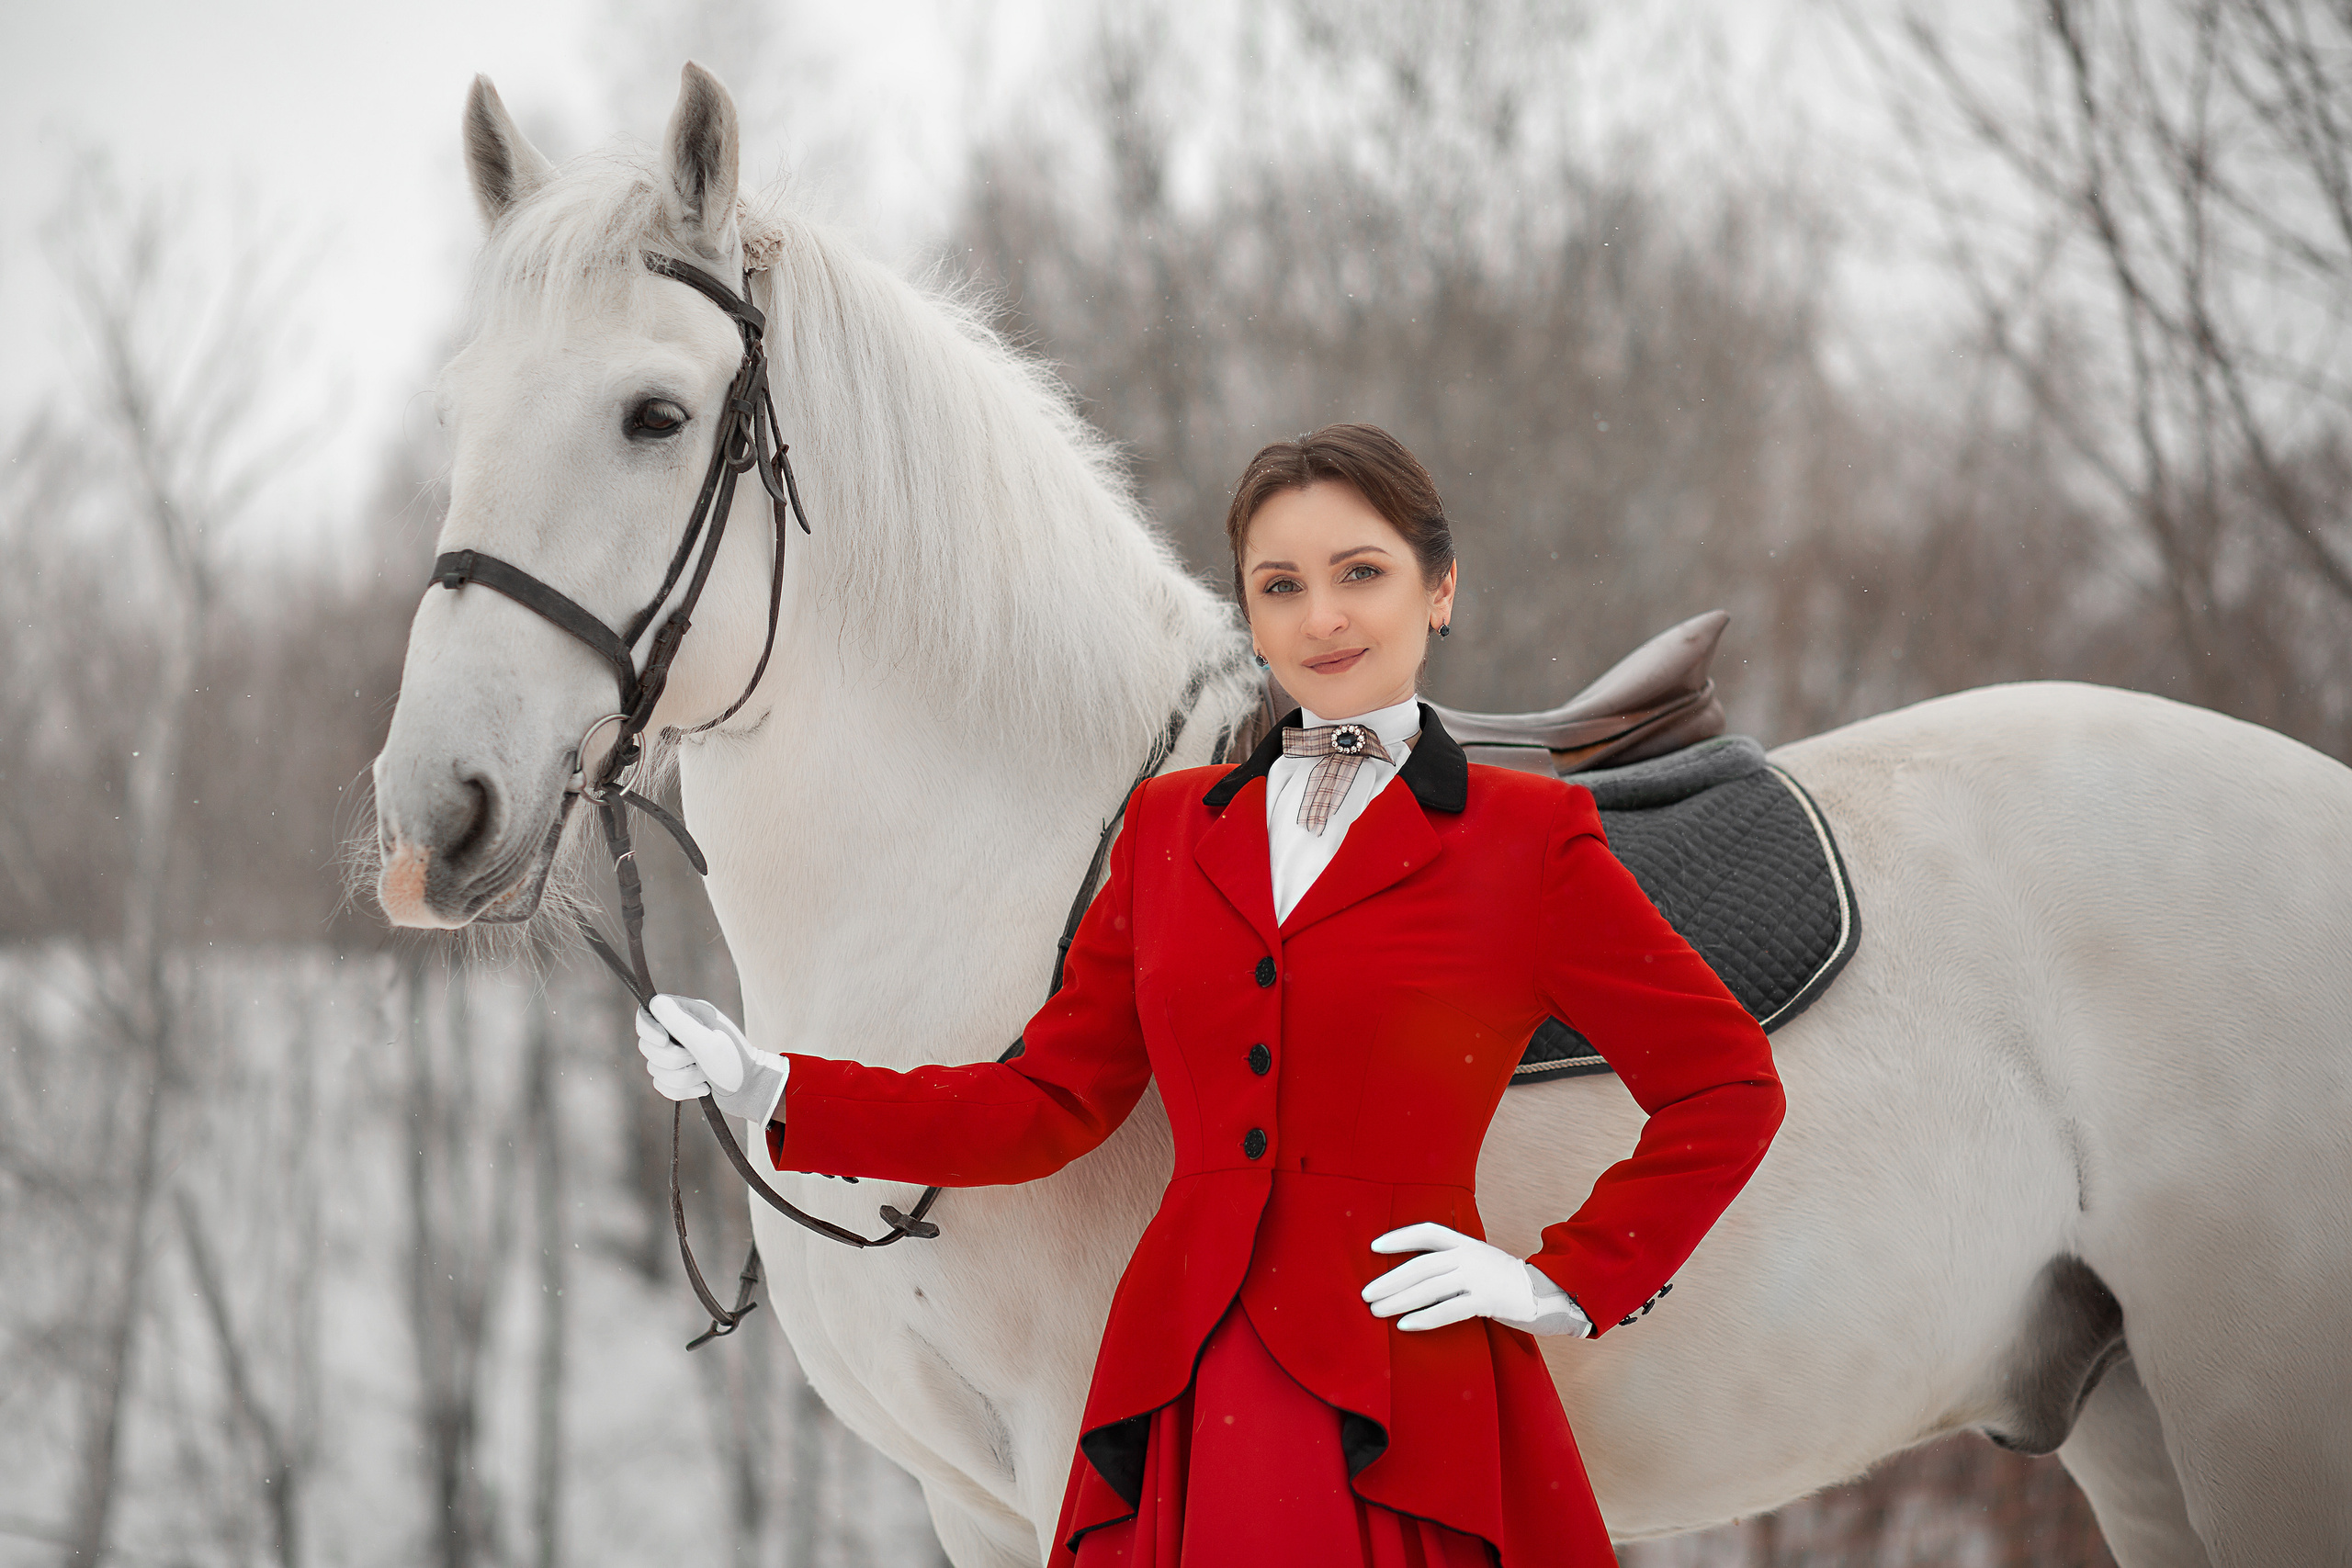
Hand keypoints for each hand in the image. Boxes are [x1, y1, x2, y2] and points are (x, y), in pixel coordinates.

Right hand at [635, 994, 787, 1124]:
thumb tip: (656, 1002)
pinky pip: (661, 1084)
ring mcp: (679, 1053)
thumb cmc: (735, 1064)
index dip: (649, 1029)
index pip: (649, 1014)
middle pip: (649, 1046)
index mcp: (689, 1014)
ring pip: (655, 1068)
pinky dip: (681, 1091)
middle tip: (696, 1061)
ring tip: (705, 1077)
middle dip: (673, 1061)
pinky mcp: (679, 1073)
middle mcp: (681, 1031)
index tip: (663, 1041)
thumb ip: (681, 1024)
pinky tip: (703, 1089)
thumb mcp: (708, 1043)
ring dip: (681, 1079)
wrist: (752, 1091)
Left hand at [1363, 1222, 1590, 1336]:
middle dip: (1390, 1280)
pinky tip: (1405, 1325)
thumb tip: (1412, 1275)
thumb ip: (1451, 1262)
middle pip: (1421, 1266)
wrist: (1547, 1292)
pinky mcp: (1487, 1300)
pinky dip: (1425, 1318)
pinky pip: (1449, 1310)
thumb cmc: (1504, 1280)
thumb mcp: (1478, 1261)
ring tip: (1377, 1311)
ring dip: (1399, 1300)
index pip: (1427, 1232)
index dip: (1400, 1237)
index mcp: (1465, 1243)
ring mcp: (1478, 1277)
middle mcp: (1469, 1256)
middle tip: (1365, 1293)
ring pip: (1430, 1288)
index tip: (1374, 1247)